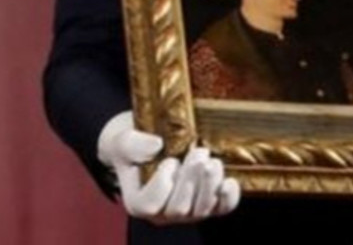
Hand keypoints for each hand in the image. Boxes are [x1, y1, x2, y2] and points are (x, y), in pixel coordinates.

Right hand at [97, 111, 240, 223]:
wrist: (152, 140)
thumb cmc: (134, 143)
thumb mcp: (123, 139)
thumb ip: (132, 144)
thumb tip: (156, 146)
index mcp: (138, 202)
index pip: (150, 205)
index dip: (162, 185)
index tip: (170, 161)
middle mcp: (163, 212)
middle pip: (179, 208)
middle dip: (191, 180)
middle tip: (198, 153)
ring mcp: (188, 210)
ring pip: (202, 209)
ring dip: (210, 185)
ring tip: (212, 161)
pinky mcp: (209, 202)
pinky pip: (223, 208)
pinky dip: (229, 197)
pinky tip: (229, 181)